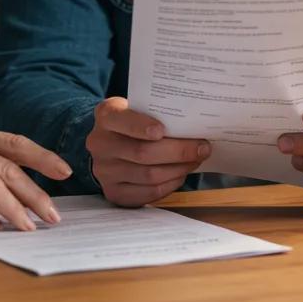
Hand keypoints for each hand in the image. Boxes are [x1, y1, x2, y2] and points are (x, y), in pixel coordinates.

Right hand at [86, 97, 210, 206]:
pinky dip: (170, 184)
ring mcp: (104, 171)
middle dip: (178, 152)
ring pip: (149, 175)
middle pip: (142, 152)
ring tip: (195, 161)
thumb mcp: (138, 108)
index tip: (162, 130)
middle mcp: (100, 144)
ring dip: (178, 169)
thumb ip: (157, 112)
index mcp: (106, 116)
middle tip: (202, 148)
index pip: (122, 120)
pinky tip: (181, 174)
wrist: (110, 144)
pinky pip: (148, 192)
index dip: (141, 126)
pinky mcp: (114, 192)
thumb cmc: (134, 122)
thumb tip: (194, 123)